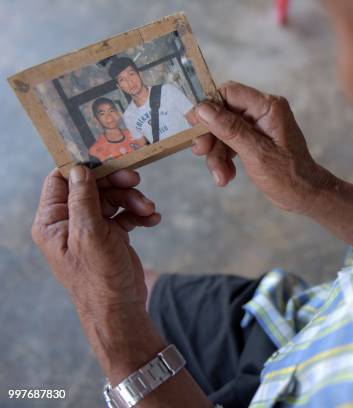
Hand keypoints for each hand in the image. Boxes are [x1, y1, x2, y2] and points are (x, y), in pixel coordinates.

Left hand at [31, 167, 160, 316]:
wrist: (121, 309)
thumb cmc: (100, 278)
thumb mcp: (89, 235)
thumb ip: (83, 200)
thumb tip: (79, 169)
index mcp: (53, 222)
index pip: (62, 180)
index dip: (84, 167)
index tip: (107, 158)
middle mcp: (70, 222)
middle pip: (92, 186)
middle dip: (116, 183)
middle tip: (136, 180)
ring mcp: (92, 228)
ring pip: (112, 198)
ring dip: (133, 200)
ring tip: (148, 209)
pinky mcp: (111, 235)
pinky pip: (125, 214)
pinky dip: (139, 214)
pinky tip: (153, 220)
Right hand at [192, 81, 328, 212]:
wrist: (304, 195)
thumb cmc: (288, 175)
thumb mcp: (256, 153)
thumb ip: (230, 129)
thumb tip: (204, 108)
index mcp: (268, 107)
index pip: (229, 93)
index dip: (208, 106)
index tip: (193, 125)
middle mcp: (263, 112)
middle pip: (222, 113)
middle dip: (210, 136)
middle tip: (201, 153)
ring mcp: (258, 126)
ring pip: (223, 131)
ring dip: (217, 154)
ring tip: (221, 176)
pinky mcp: (254, 140)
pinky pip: (230, 143)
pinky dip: (224, 159)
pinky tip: (226, 176)